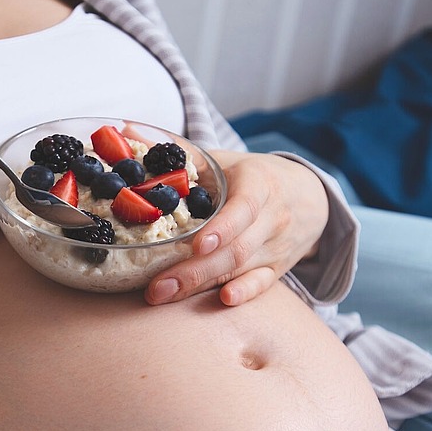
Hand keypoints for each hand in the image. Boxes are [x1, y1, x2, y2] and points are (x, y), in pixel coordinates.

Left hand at [144, 150, 328, 306]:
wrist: (307, 195)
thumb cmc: (254, 176)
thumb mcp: (223, 159)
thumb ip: (177, 150)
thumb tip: (124, 130)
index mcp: (259, 184)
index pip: (244, 209)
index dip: (223, 228)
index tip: (197, 244)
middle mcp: (272, 218)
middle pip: (234, 249)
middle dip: (193, 270)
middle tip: (156, 287)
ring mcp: (275, 246)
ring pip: (240, 269)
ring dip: (201, 285)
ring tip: (163, 295)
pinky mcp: (276, 268)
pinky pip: (262, 284)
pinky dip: (245, 293)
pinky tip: (224, 301)